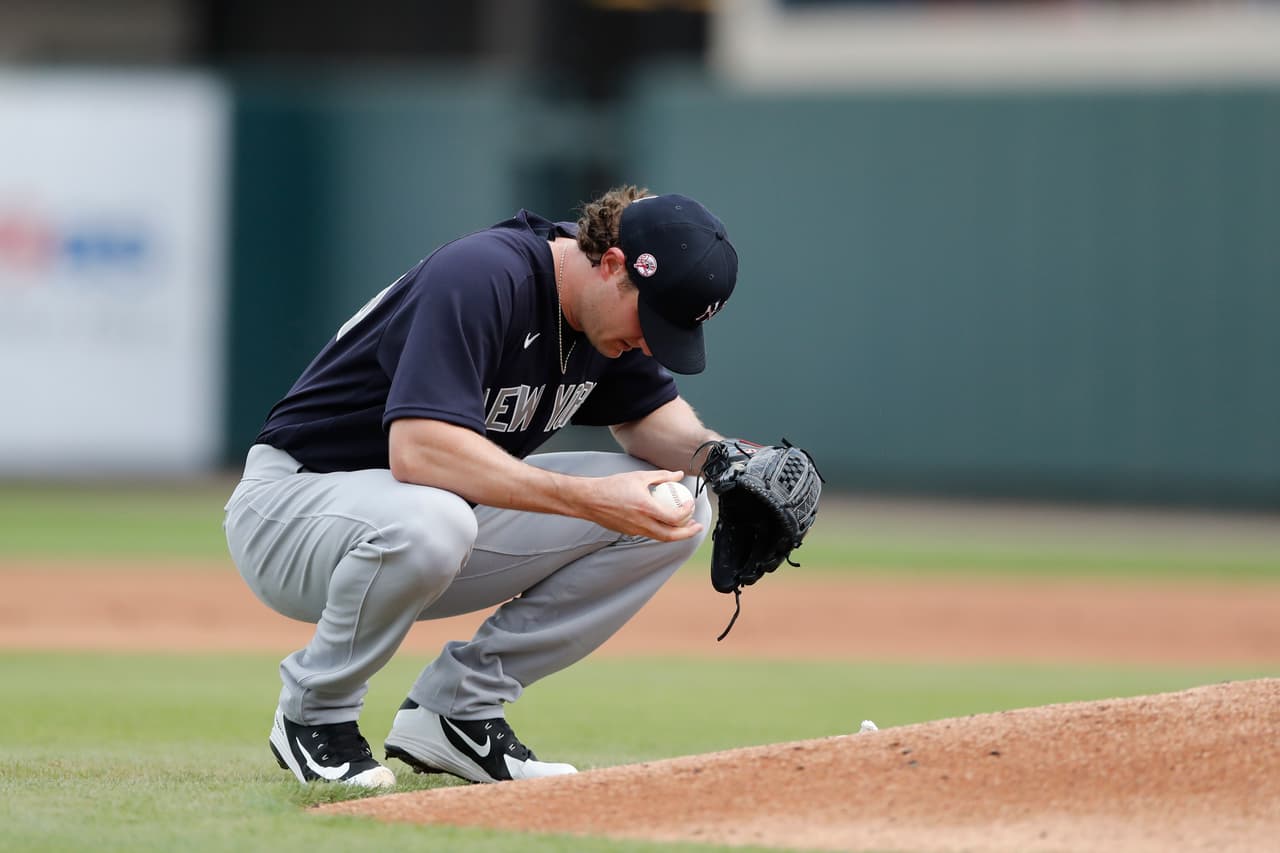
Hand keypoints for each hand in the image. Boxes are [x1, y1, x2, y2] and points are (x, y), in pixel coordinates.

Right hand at [578, 469, 703, 541]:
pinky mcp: (629, 532)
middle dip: (688, 533)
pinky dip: (661, 531)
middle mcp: (642, 523)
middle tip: (697, 527)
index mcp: (646, 509)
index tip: (691, 504)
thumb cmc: (612, 486)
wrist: (589, 500)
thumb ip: (662, 476)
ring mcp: (635, 530)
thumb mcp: (639, 477)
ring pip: (661, 537)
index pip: (675, 517)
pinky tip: (663, 522)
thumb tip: (678, 475)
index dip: (687, 513)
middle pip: (671, 535)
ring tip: (684, 527)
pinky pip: (649, 534)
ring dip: (675, 534)